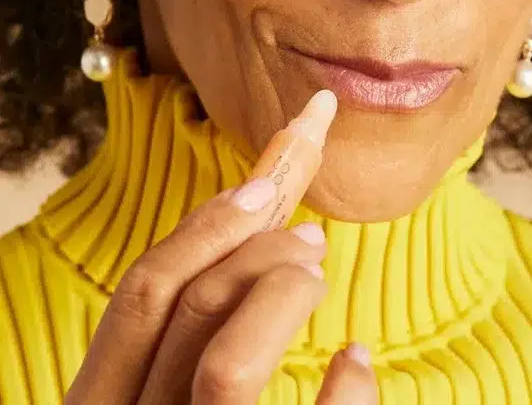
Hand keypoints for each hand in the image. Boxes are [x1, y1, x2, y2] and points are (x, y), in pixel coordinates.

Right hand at [64, 177, 377, 403]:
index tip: (264, 181)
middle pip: (186, 307)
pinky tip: (358, 360)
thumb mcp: (167, 399)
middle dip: (256, 248)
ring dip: (284, 295)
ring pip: (226, 360)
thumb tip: (286, 240)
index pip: (139, 296)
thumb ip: (196, 340)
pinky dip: (341, 392)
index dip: (203, 226)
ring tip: (320, 278)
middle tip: (313, 235)